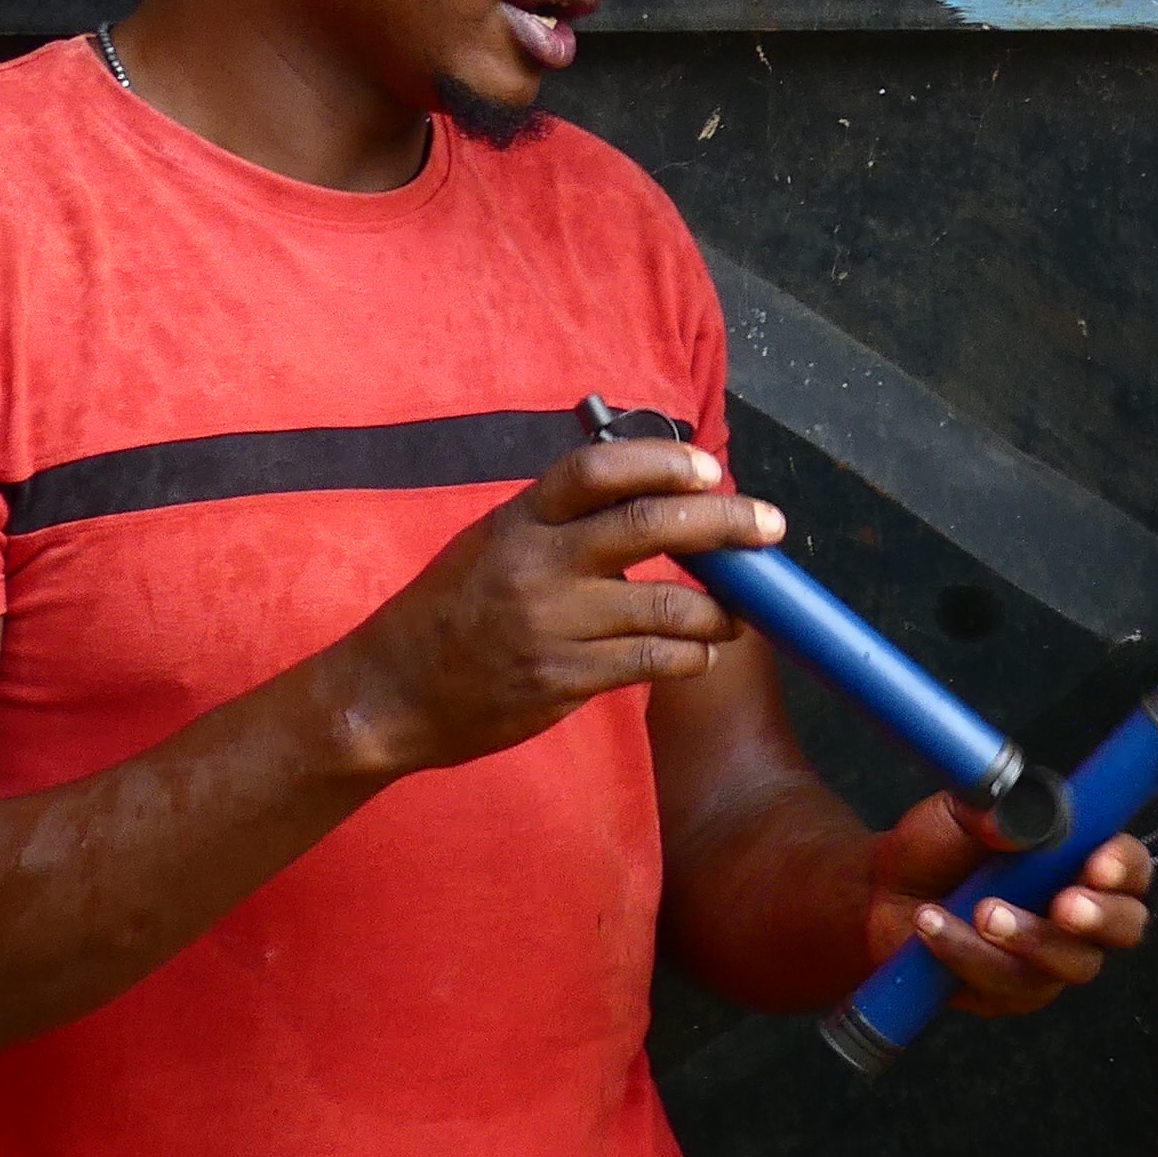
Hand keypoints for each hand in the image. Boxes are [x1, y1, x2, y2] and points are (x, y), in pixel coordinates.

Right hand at [328, 439, 785, 777]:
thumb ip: (564, 522)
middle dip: (724, 522)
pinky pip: (649, 662)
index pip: (596, 470)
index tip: (709, 469)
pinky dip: (688, 656)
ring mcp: (550, 624)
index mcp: (520, 520)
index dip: (661, 462)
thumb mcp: (493, 544)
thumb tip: (660, 499)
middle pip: (648, 526)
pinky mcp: (560, 680)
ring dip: (719, 610)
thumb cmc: (452, 611)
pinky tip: (699, 655)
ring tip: (738, 615)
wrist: (387, 695)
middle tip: (770, 527)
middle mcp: (536, 564)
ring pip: (666, 606)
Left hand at [866, 793, 1154, 1016]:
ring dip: (1026, 938)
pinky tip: (932, 925)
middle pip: (1125, 928)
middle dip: (1100, 918)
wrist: (878, 892)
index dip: (1124, 867)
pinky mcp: (1009, 993)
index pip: (1130, 866)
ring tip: (980, 910)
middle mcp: (1078, 913)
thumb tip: (1016, 818)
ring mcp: (1049, 960)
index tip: (1098, 863)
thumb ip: (994, 810)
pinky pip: (1006, 985)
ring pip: (1068, 965)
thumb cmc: (934, 848)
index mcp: (1081, 859)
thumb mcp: (961, 811)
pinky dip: (968, 954)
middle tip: (1063, 906)